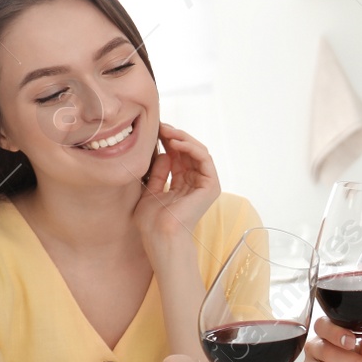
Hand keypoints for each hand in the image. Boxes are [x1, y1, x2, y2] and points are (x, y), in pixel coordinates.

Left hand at [134, 123, 221, 253]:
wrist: (160, 235)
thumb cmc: (152, 221)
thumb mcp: (150, 189)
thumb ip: (158, 172)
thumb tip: (163, 153)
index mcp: (182, 184)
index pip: (178, 156)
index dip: (167, 141)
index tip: (153, 130)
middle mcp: (195, 183)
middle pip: (189, 151)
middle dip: (175, 136)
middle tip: (160, 126)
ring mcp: (205, 184)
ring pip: (198, 152)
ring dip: (183, 139)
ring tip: (167, 132)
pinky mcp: (211, 186)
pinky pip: (205, 159)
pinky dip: (191, 148)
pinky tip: (176, 143)